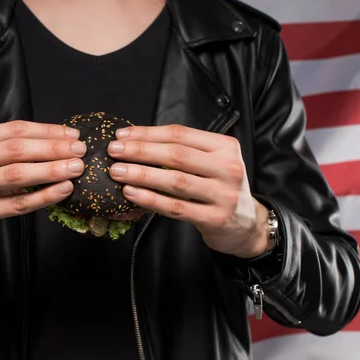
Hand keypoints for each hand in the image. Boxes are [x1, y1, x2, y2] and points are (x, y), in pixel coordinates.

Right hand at [0, 120, 86, 260]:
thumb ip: (7, 152)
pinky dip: (44, 196)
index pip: (14, 130)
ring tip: (76, 168)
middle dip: (54, 148)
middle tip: (80, 150)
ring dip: (52, 170)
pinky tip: (64, 190)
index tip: (72, 134)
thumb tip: (57, 142)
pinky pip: (18, 204)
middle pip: (17, 149)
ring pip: (17, 174)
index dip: (47, 131)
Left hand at [107, 124, 268, 257]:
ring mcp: (224, 194)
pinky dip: (151, 199)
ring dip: (141, 175)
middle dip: (140, 151)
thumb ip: (184, 151)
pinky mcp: (215, 218)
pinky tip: (131, 193)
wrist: (246, 225)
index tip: (122, 136)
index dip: (148, 133)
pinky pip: (176, 207)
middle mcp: (228, 168)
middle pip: (176, 155)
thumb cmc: (219, 188)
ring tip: (117, 172)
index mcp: (225, 147)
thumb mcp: (212, 163)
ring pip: (175, 181)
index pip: (180, 134)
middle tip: (114, 152)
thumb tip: (135, 141)